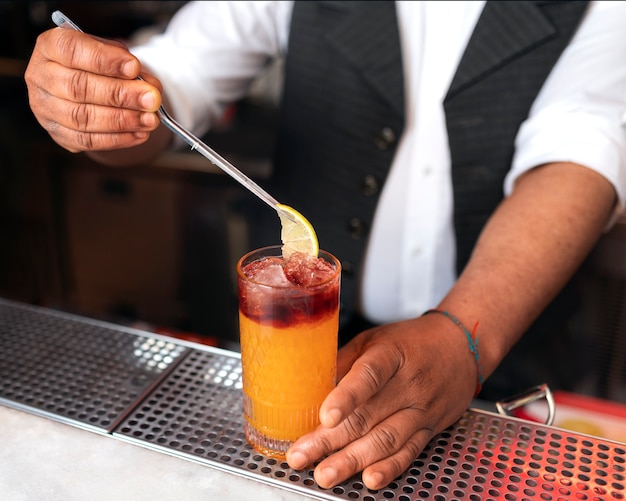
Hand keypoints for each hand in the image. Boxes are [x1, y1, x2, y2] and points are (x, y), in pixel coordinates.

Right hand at [24, 27, 162, 152]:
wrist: (87, 89)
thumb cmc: (100, 67)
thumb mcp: (113, 54)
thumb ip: (130, 67)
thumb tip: (151, 88)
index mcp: (50, 47)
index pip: (72, 50)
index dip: (104, 60)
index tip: (134, 67)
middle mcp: (40, 76)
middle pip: (78, 88)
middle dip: (120, 95)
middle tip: (151, 99)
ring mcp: (45, 108)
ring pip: (82, 118)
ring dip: (122, 120)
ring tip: (150, 119)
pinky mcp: (58, 134)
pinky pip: (87, 141)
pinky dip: (117, 139)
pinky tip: (140, 133)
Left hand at [286, 314, 476, 489]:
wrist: (461, 346)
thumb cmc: (411, 342)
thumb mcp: (374, 339)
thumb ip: (344, 362)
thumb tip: (310, 385)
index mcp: (391, 354)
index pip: (369, 376)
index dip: (346, 397)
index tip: (325, 416)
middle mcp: (409, 383)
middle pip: (368, 415)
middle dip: (330, 440)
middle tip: (301, 455)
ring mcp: (421, 409)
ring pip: (386, 440)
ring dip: (352, 461)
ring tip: (325, 474)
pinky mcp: (430, 429)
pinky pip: (408, 452)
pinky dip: (388, 469)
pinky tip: (369, 480)